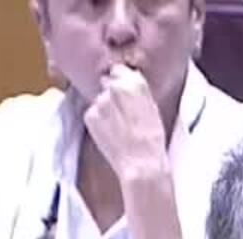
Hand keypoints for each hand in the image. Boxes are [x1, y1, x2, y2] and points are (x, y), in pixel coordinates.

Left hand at [83, 64, 173, 186]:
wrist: (141, 164)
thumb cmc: (152, 140)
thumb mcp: (152, 108)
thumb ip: (136, 91)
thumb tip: (125, 84)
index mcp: (135, 82)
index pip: (119, 70)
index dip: (121, 83)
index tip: (125, 94)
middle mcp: (115, 87)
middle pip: (106, 83)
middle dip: (111, 94)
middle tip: (122, 113)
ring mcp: (100, 101)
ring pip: (99, 99)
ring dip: (105, 109)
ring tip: (118, 127)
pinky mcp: (89, 115)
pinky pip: (92, 113)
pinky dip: (98, 121)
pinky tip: (110, 133)